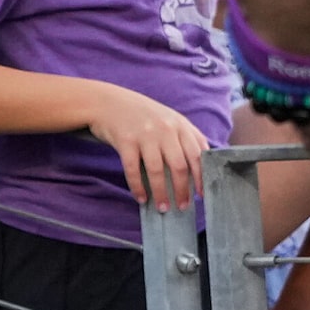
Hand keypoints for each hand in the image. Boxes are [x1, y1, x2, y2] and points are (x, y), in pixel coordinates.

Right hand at [87, 83, 208, 210]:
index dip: (201, 176)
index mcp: (180, 124)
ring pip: (157, 171)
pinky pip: (134, 170)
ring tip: (162, 207)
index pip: (197, 154)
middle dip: (183, 190)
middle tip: (182, 206)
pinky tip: (141, 198)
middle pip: (179, 165)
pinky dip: (138, 187)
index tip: (202, 194)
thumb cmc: (141, 114)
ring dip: (161, 193)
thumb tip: (198, 168)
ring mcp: (145, 134)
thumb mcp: (168, 119)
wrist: (107, 102)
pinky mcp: (126, 141)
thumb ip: (184, 137)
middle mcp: (166, 129)